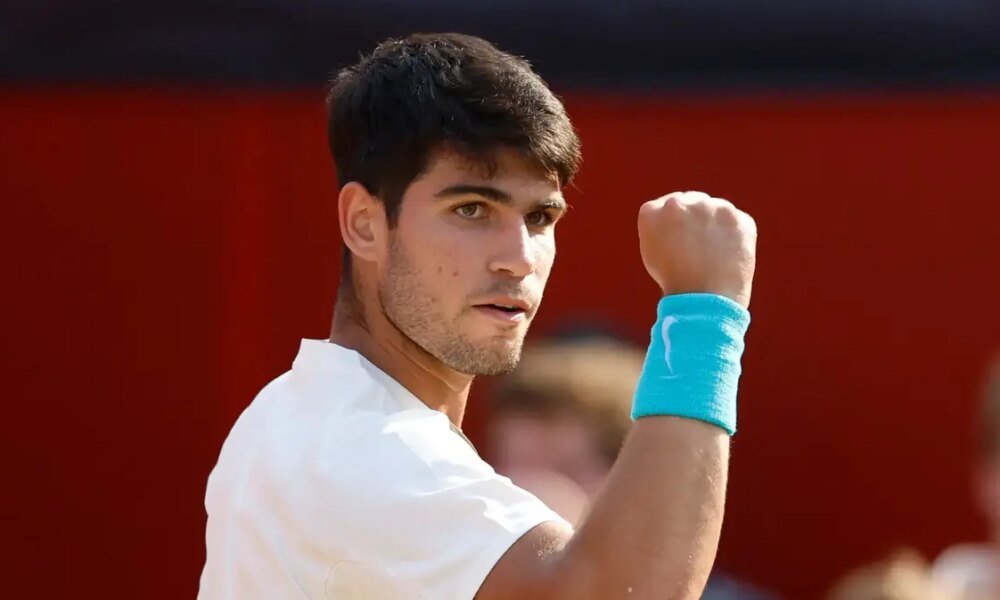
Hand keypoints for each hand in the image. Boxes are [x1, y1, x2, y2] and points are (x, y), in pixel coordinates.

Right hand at [637, 191, 756, 307]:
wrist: (703, 301)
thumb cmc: (675, 281)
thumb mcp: (654, 250)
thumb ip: (663, 224)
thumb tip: (681, 211)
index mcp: (652, 211)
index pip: (668, 205)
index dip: (677, 224)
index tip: (681, 241)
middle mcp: (678, 203)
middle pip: (693, 202)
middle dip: (697, 220)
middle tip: (700, 250)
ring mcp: (711, 208)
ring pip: (716, 210)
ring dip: (716, 226)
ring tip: (713, 256)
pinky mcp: (738, 218)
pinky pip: (738, 222)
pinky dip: (736, 237)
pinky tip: (728, 256)